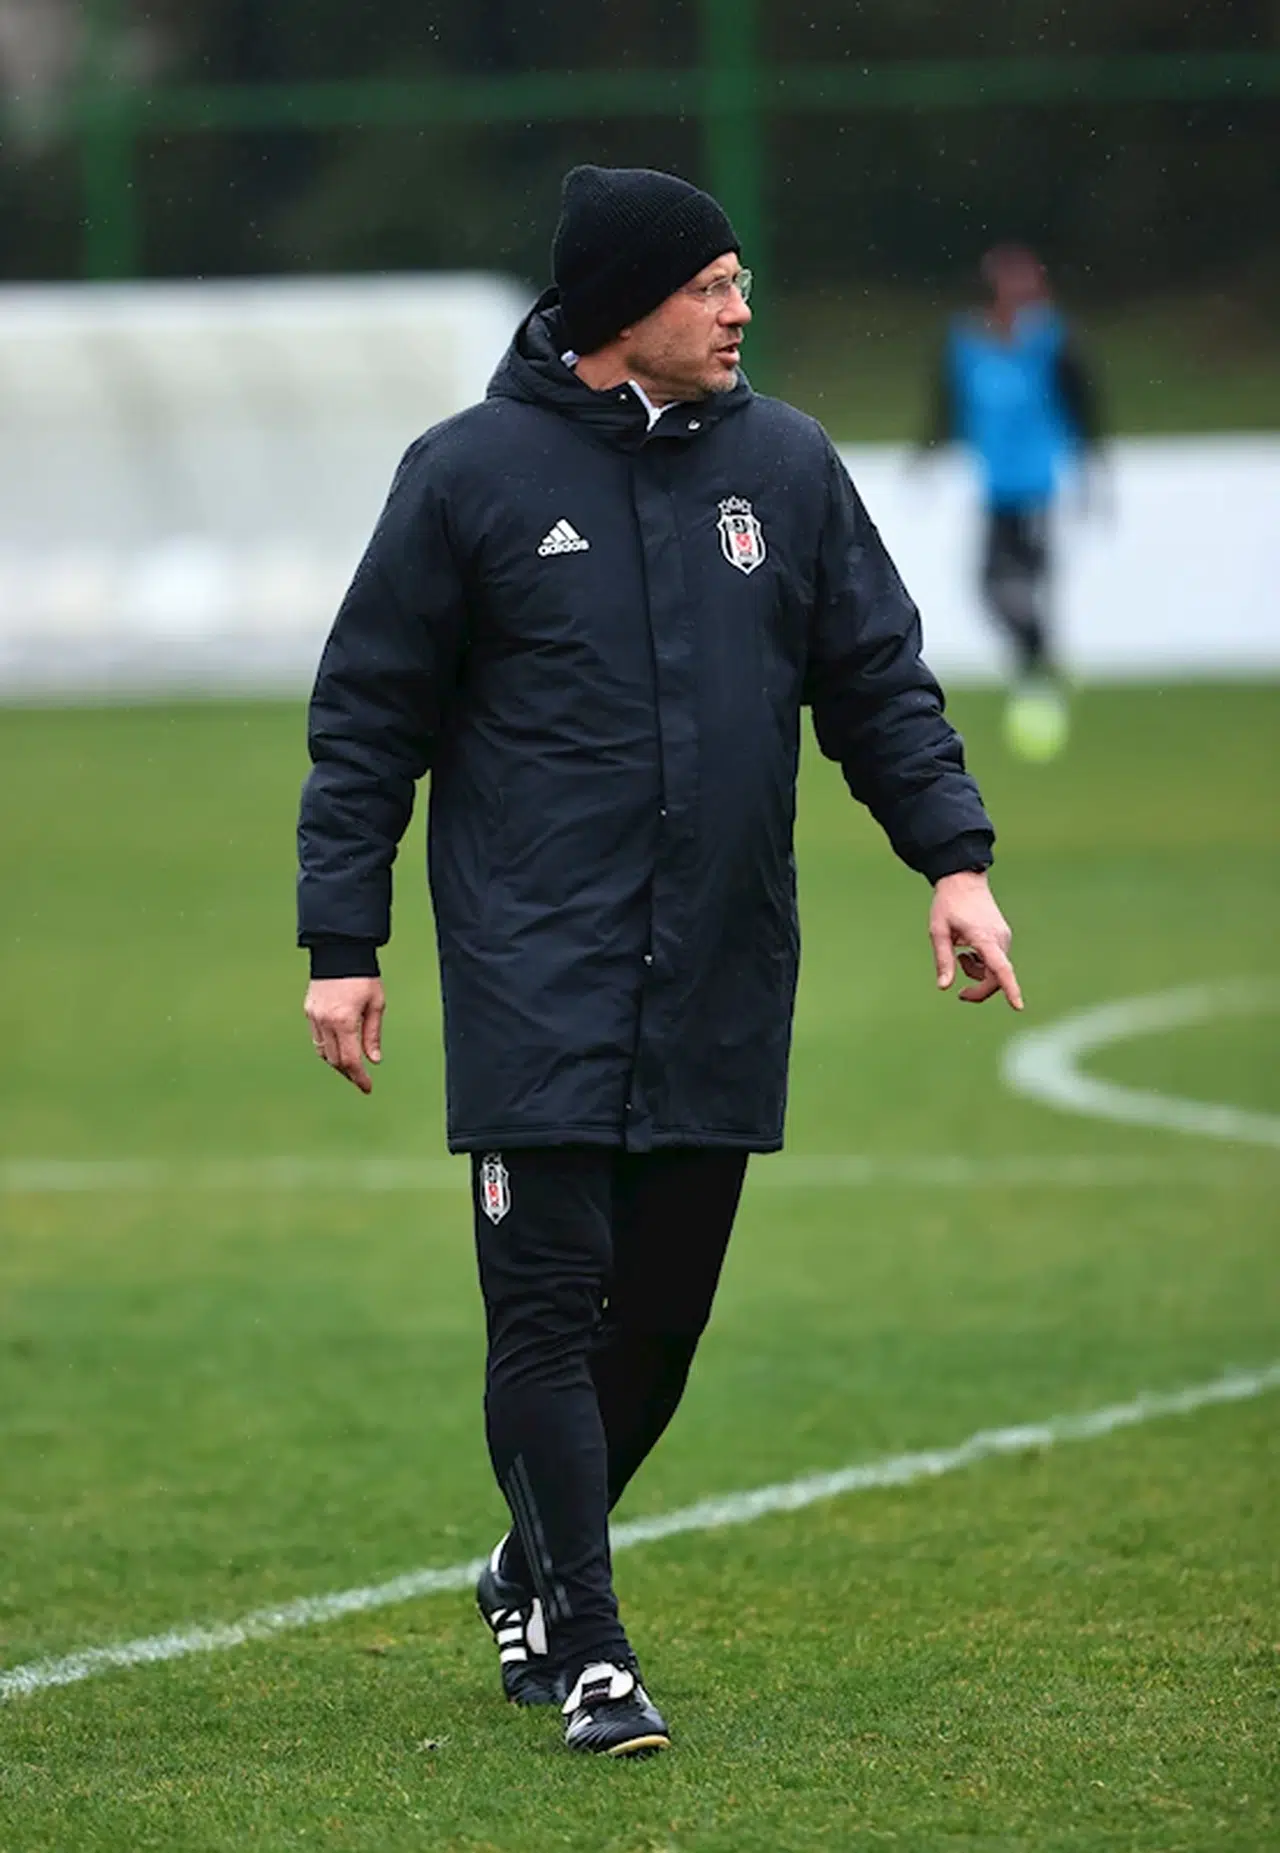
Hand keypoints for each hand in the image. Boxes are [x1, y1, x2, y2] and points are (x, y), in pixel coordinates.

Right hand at [304, 977, 384, 1093]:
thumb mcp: (376, 1004)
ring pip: (323, 1052)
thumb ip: (373, 1034)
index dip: (359, 1078)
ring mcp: (314, 1016)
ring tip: (351, 1067)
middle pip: (335, 1060)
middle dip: (349, 1073)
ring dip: (337, 1062)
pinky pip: (317, 1038)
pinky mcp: (309, 1011)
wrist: (340, 951)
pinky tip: (339, 1048)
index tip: (367, 1088)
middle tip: (361, 1080)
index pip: (350, 1060)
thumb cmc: (363, 976)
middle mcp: (325, 1021)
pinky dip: (328, 1048)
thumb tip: (373, 1060)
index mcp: (344, 1021)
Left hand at [929, 871, 1022, 1009]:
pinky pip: (997, 961)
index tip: (1018, 1006)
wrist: (963, 880)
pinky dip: (983, 965)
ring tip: (960, 957)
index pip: (1000, 968)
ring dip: (978, 974)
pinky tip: (969, 952)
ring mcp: (1004, 937)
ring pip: (996, 970)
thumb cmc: (948, 905)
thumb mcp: (938, 932)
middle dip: (980, 989)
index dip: (1010, 988)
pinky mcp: (1003, 937)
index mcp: (984, 938)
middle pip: (996, 977)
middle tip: (960, 993)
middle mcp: (1000, 938)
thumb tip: (944, 987)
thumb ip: (943, 960)